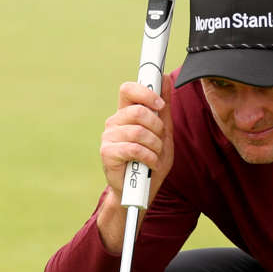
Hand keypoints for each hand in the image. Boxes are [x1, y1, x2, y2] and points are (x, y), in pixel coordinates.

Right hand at [99, 80, 173, 199]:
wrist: (140, 191)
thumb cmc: (151, 161)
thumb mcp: (164, 133)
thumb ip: (163, 108)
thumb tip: (165, 80)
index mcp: (126, 113)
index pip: (128, 89)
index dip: (145, 92)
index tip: (160, 105)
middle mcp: (114, 122)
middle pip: (138, 111)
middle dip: (157, 127)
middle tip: (159, 140)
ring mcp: (108, 137)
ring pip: (138, 131)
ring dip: (155, 146)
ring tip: (154, 155)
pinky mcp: (107, 153)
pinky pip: (133, 148)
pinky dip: (148, 157)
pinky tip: (149, 164)